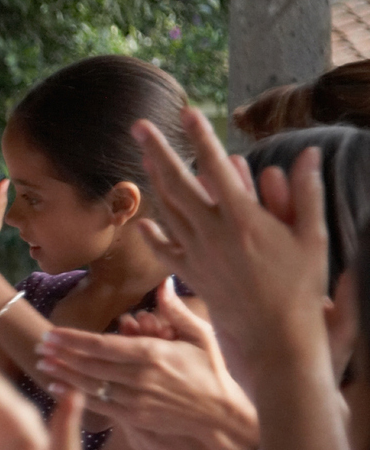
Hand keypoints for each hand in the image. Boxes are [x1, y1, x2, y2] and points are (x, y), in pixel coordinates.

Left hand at [34, 280, 258, 449]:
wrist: (220, 414)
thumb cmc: (211, 370)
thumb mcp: (200, 335)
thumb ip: (175, 310)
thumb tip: (164, 281)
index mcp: (152, 353)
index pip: (102, 344)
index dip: (72, 339)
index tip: (52, 333)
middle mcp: (140, 377)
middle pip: (89, 364)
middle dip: (61, 354)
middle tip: (39, 345)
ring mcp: (135, 399)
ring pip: (89, 385)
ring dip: (62, 374)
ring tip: (41, 364)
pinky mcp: (134, 417)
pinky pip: (98, 405)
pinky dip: (75, 396)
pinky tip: (57, 388)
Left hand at [131, 109, 330, 367]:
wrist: (276, 337)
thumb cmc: (301, 288)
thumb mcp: (312, 237)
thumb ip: (306, 194)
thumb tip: (307, 154)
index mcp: (243, 219)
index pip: (216, 168)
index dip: (201, 137)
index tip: (188, 112)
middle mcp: (212, 234)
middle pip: (177, 184)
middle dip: (157, 151)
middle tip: (139, 125)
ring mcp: (198, 255)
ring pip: (167, 211)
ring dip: (153, 182)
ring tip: (143, 157)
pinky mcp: (192, 275)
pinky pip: (166, 250)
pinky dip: (153, 234)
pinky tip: (143, 222)